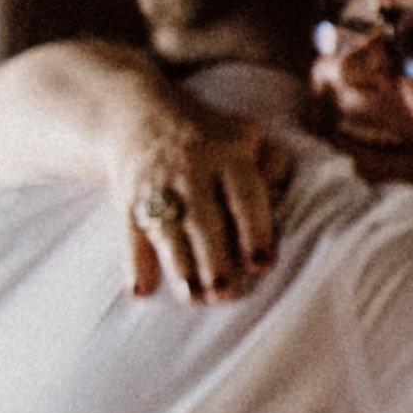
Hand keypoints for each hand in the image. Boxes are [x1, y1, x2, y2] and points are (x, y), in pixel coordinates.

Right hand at [119, 102, 292, 300]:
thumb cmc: (214, 138)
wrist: (140, 115)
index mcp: (229, 154)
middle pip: (202, 217)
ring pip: (167, 228)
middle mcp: (190, 169)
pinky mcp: (128, 200)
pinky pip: (130, 233)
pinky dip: (134, 262)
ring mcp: (156, 186)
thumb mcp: (251, 137)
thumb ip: (277, 165)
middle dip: (212, 256)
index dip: (253, 229)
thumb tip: (285, 200)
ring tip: (193, 297)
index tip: (261, 264)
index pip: (244, 194)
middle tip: (224, 291)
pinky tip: (140, 290)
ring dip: (178, 264)